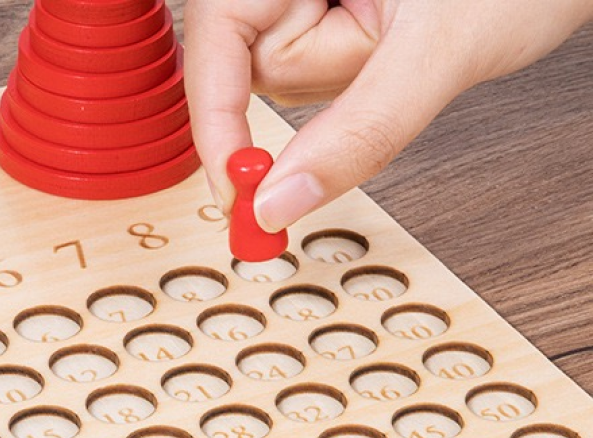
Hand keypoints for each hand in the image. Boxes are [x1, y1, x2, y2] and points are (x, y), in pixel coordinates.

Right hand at [185, 0, 592, 227]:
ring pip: (283, 80)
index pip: (214, 39)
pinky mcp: (328, 16)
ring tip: (404, 37)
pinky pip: (313, 80)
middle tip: (389, 53)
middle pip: (248, 67)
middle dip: (319, 85)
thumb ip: (357, 133)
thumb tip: (277, 204)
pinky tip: (394, 46)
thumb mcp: (438, 54)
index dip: (217, 120)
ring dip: (343, 90)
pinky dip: (354, 89)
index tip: (239, 192)